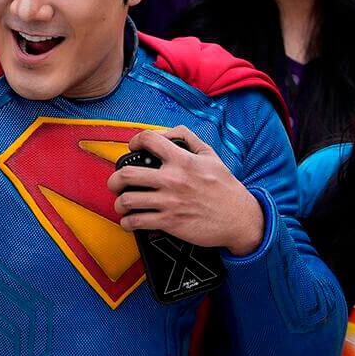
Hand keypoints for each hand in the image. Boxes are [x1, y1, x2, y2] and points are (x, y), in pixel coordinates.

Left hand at [107, 126, 265, 255]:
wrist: (240, 219)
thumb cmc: (225, 187)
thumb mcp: (210, 155)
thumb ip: (187, 138)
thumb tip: (165, 133)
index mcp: (182, 160)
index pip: (148, 139)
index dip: (135, 140)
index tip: (132, 148)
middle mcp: (172, 179)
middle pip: (126, 174)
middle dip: (114, 179)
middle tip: (116, 183)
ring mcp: (169, 202)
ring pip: (127, 200)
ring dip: (119, 202)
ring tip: (123, 203)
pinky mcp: (169, 222)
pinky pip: (136, 222)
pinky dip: (127, 222)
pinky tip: (130, 220)